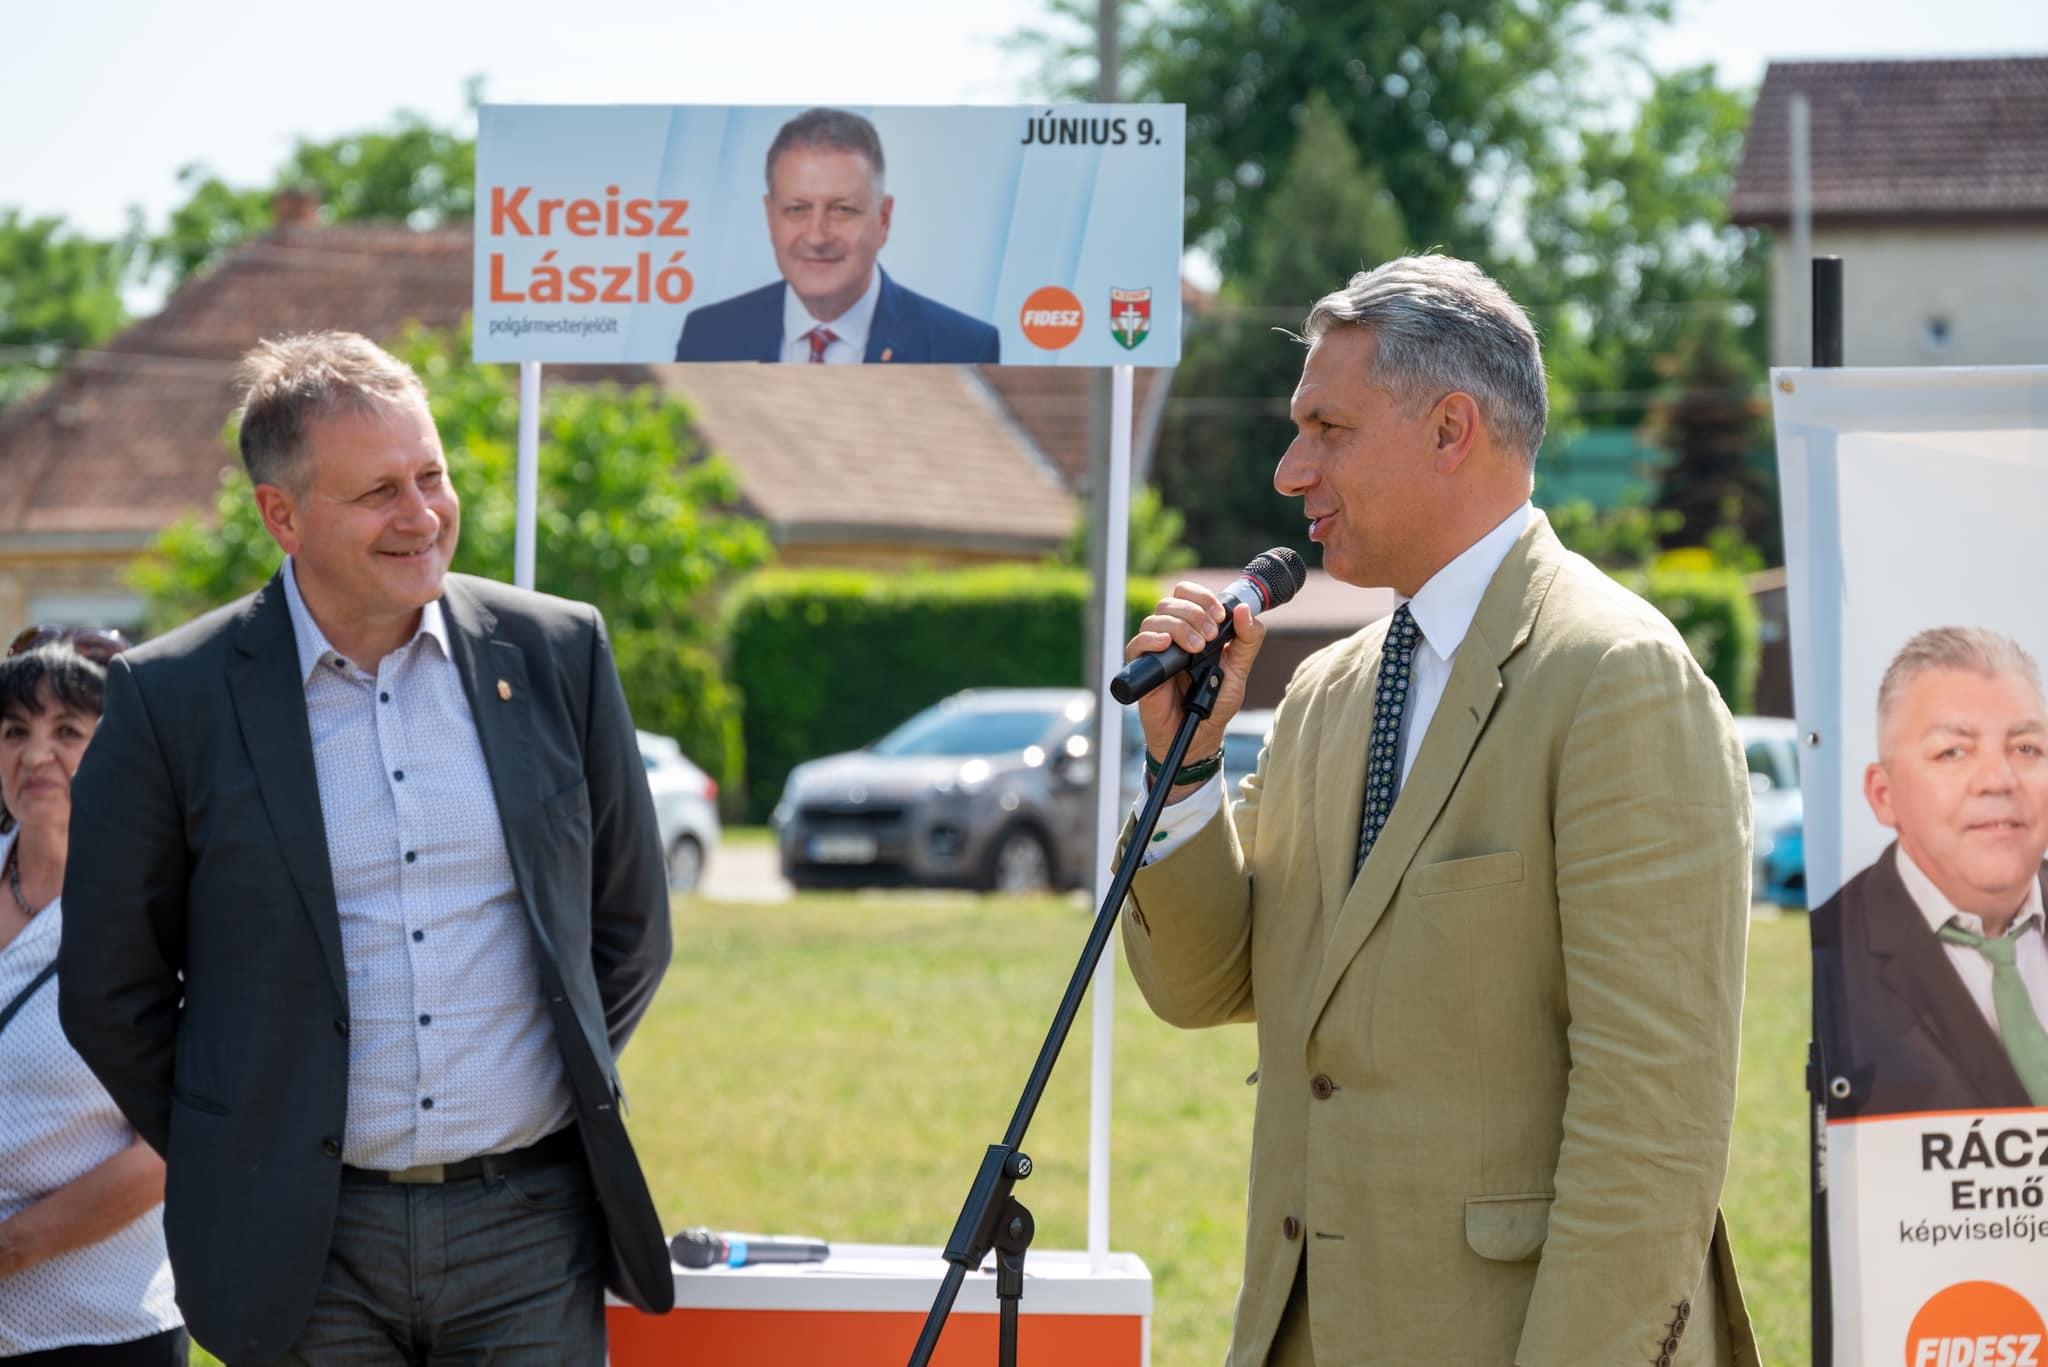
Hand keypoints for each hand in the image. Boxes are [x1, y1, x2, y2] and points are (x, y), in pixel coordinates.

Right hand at [1123, 581, 1267, 797]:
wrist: (1199, 737)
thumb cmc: (1215, 705)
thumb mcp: (1239, 671)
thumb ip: (1247, 641)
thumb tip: (1244, 609)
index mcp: (1194, 629)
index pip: (1187, 594)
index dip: (1202, 597)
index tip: (1218, 615)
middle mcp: (1172, 636)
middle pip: (1170, 601)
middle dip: (1194, 613)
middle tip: (1210, 637)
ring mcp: (1155, 651)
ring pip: (1154, 619)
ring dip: (1179, 627)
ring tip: (1195, 649)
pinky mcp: (1142, 669)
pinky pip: (1136, 644)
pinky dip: (1151, 640)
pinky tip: (1166, 646)